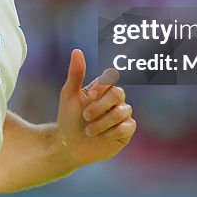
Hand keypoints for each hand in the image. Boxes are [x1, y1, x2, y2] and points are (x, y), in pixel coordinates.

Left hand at [57, 49, 135, 167]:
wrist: (70, 145)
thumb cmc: (69, 118)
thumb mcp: (69, 95)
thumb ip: (76, 73)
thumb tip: (77, 51)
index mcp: (102, 89)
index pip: (111, 78)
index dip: (102, 86)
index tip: (90, 96)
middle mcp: (114, 100)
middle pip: (118, 93)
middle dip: (100, 107)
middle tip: (85, 117)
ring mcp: (122, 115)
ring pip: (122, 112)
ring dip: (102, 123)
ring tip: (89, 131)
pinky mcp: (126, 131)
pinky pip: (127, 127)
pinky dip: (111, 132)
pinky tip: (101, 137)